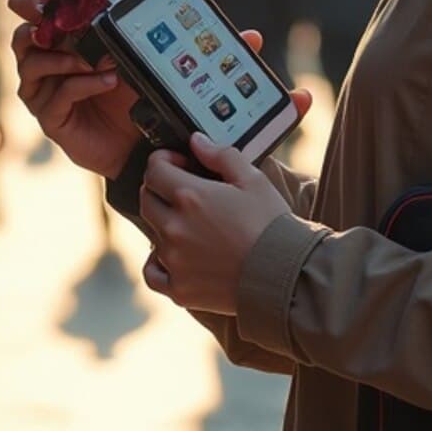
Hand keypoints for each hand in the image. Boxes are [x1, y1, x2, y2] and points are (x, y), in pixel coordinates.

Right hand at [8, 0, 313, 180]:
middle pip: (27, 26)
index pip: (55, 1)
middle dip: (33, 11)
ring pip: (33, 59)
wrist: (149, 154)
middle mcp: (62, 59)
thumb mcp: (180, 73)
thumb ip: (213, 54)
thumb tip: (256, 37)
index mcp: (86, 38)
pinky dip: (77, 84)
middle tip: (44, 8)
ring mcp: (52, 88)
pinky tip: (105, 83)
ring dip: (64, 56)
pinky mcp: (53, 117)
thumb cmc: (157, 107)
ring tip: (98, 62)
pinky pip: (52, 93)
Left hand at [139, 133, 292, 315]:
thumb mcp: (253, 179)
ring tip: (193, 226)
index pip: (154, 170)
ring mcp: (174, 260)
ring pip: (152, 233)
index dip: (164, 161)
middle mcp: (174, 227)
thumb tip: (196, 141)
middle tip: (183, 192)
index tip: (180, 165)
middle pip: (147, 199)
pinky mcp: (179, 289)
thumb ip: (221, 156)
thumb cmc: (271, 225)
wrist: (285, 275)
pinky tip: (174, 257)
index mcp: (190, 196)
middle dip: (160, 189)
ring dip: (165, 224)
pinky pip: (152, 273)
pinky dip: (157, 263)